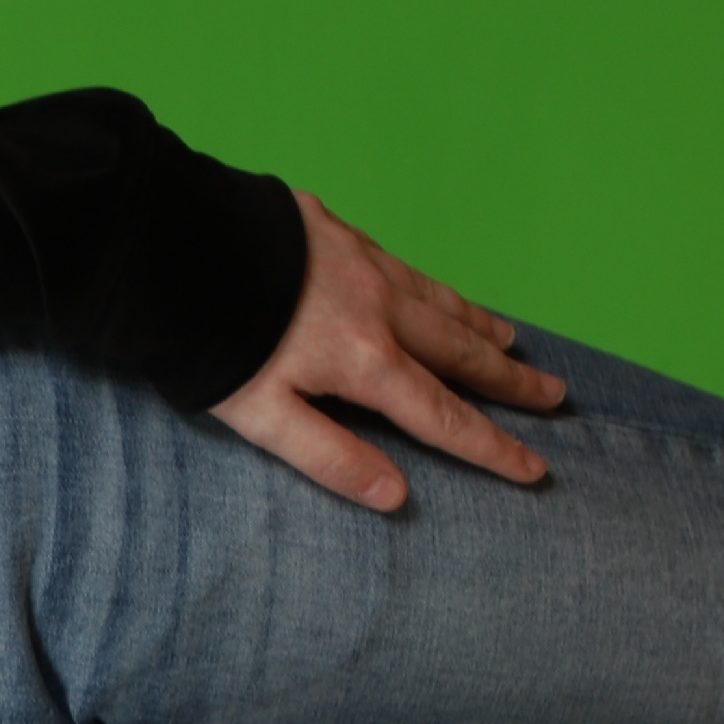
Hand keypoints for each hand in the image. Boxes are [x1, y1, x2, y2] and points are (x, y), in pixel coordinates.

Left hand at [209, 189, 567, 509]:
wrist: (169, 245)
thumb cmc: (206, 340)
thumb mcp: (260, 416)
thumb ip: (328, 455)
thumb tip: (395, 495)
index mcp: (364, 361)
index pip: (442, 417)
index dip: (491, 447)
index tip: (534, 468)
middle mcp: (378, 308)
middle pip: (458, 352)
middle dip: (507, 380)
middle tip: (554, 397)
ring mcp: (359, 263)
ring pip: (436, 300)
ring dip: (477, 324)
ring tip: (509, 340)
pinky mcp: (331, 229)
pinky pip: (402, 264)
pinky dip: (431, 286)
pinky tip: (430, 289)